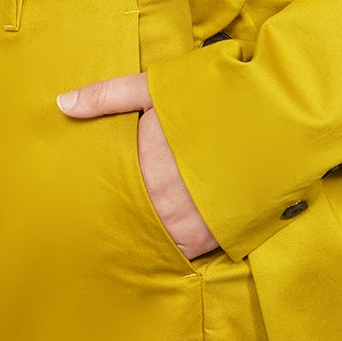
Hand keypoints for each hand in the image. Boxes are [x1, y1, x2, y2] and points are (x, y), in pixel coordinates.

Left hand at [55, 72, 219, 258]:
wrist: (279, 119)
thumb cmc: (216, 98)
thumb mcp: (158, 88)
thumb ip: (107, 96)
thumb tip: (62, 104)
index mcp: (142, 171)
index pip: (105, 198)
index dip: (96, 199)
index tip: (88, 200)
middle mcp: (163, 205)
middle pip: (127, 225)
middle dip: (120, 220)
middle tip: (109, 218)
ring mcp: (191, 225)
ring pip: (154, 242)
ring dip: (147, 234)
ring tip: (142, 225)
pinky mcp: (217, 236)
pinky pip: (186, 251)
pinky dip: (177, 243)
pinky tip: (173, 229)